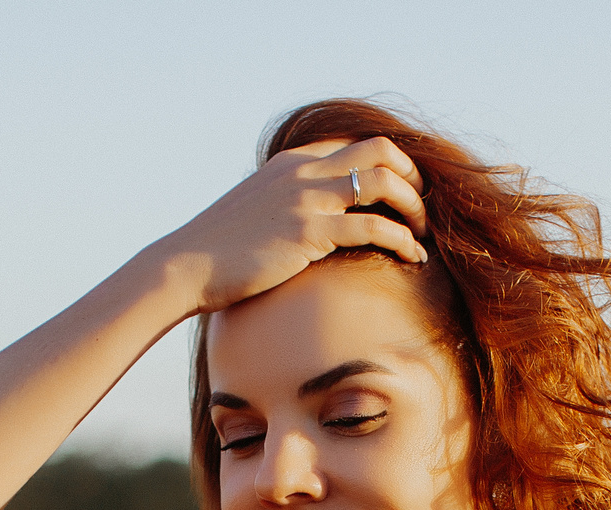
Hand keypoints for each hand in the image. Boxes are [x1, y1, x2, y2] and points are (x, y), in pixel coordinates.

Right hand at [157, 137, 428, 314]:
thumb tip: (304, 223)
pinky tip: (413, 259)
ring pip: (385, 183)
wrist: (187, 266)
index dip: (392, 163)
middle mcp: (304, 172)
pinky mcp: (309, 233)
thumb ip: (284, 204)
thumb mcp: (255, 211)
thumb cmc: (218, 251)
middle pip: (381, 150)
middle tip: (423, 210)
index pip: (357, 143)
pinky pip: (374, 228)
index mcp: (293, 163)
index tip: (405, 192)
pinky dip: (403, 241)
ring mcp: (307, 200)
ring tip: (423, 236)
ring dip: (415, 209)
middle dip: (413, 177)